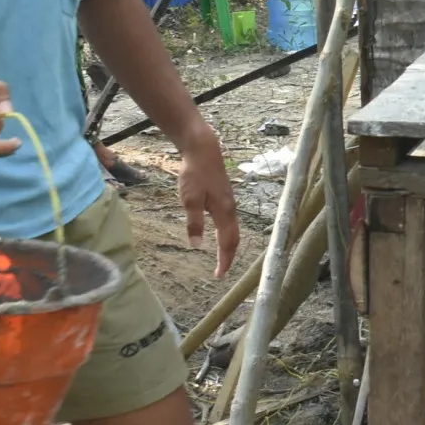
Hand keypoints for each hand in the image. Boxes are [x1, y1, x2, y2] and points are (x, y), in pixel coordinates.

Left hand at [179, 136, 240, 273]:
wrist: (203, 149)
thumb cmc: (195, 173)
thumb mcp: (190, 199)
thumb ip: (194, 223)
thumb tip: (196, 245)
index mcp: (224, 212)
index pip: (227, 242)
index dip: (224, 260)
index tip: (219, 275)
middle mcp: (231, 209)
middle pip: (234, 238)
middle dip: (229, 256)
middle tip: (221, 271)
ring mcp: (229, 202)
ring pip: (233, 229)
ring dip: (228, 245)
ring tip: (221, 257)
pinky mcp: (225, 197)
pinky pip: (229, 221)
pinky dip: (226, 234)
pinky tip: (219, 234)